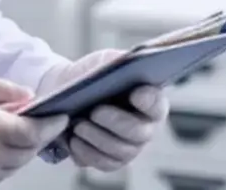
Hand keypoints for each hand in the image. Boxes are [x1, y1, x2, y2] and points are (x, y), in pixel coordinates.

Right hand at [0, 74, 68, 189]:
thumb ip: (5, 89)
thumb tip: (30, 97)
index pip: (33, 132)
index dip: (52, 126)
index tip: (62, 118)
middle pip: (28, 152)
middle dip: (39, 137)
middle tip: (44, 124)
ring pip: (15, 167)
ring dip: (23, 151)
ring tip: (20, 134)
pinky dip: (5, 164)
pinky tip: (0, 149)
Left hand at [43, 49, 169, 172]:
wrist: (67, 91)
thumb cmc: (92, 74)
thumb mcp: (104, 61)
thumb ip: (116, 62)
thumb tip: (120, 64)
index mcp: (149, 100)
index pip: (158, 104)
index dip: (150, 101)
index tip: (135, 93)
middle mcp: (145, 128)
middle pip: (139, 133)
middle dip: (116, 123)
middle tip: (95, 112)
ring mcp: (129, 147)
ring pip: (120, 152)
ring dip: (98, 139)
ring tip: (78, 126)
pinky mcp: (110, 160)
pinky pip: (103, 163)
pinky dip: (87, 152)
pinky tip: (73, 140)